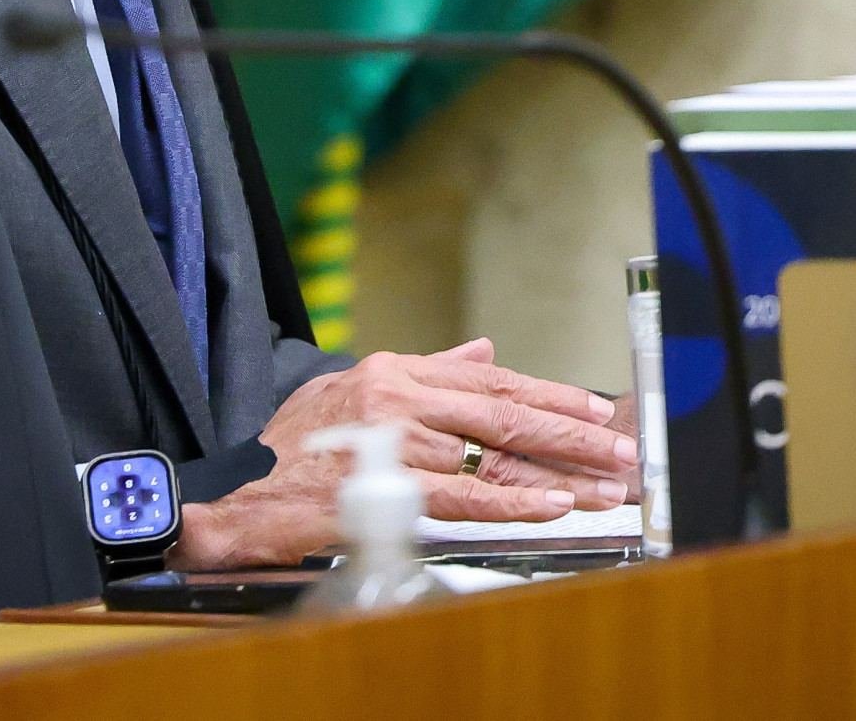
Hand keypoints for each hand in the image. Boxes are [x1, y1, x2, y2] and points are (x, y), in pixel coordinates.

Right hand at [175, 340, 636, 568]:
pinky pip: (465, 494)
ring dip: (556, 475)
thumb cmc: (290, 450)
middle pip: (503, 410)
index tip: (594, 409)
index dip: (548, 393)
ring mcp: (391, 440)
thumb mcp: (351, 391)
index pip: (488, 378)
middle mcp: (397, 396)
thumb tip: (483, 350)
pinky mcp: (385, 487)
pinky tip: (554, 504)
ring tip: (604, 487)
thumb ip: (426, 372)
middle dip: (570, 431)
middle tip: (619, 448)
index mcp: (392, 370)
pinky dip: (515, 502)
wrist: (236, 495)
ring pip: (493, 455)